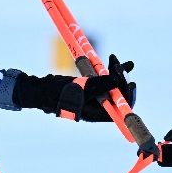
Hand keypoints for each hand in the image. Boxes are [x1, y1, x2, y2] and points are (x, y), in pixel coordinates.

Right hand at [12, 56, 135, 121]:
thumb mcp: (79, 88)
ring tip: (115, 59)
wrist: (41, 89)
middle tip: (119, 66)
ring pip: (113, 85)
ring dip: (117, 72)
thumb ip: (98, 85)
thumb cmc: (57, 92)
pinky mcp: (91, 86)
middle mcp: (99, 106)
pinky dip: (110, 70)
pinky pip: (104, 78)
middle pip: (119, 95)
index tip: (130, 82)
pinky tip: (114, 59)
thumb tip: (117, 83)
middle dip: (122, 80)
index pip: (120, 109)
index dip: (128, 97)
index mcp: (98, 113)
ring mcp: (95, 96)